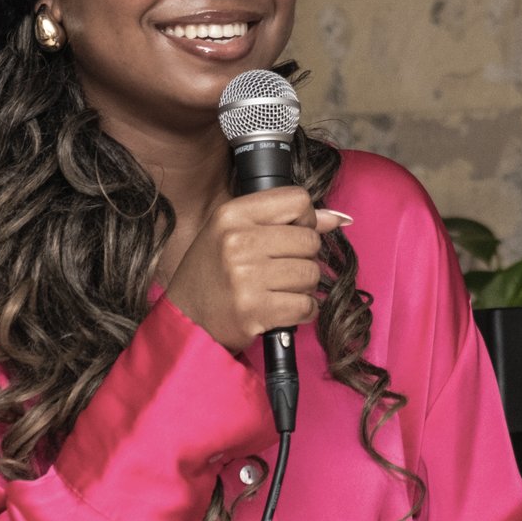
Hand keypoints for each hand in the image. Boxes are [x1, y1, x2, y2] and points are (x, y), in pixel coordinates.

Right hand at [163, 187, 327, 353]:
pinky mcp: (254, 309)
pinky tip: (284, 310)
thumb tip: (335, 218)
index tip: (291, 235)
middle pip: (310, 239)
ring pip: (311, 273)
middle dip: (305, 257)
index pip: (297, 199)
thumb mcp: (233, 234)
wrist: (186, 320)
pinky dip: (304, 311)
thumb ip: (282, 221)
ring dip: (304, 286)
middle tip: (282, 269)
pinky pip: (306, 305)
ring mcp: (245, 276)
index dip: (304, 219)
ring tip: (280, 290)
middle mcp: (237, 241)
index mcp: (231, 214)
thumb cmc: (211, 275)